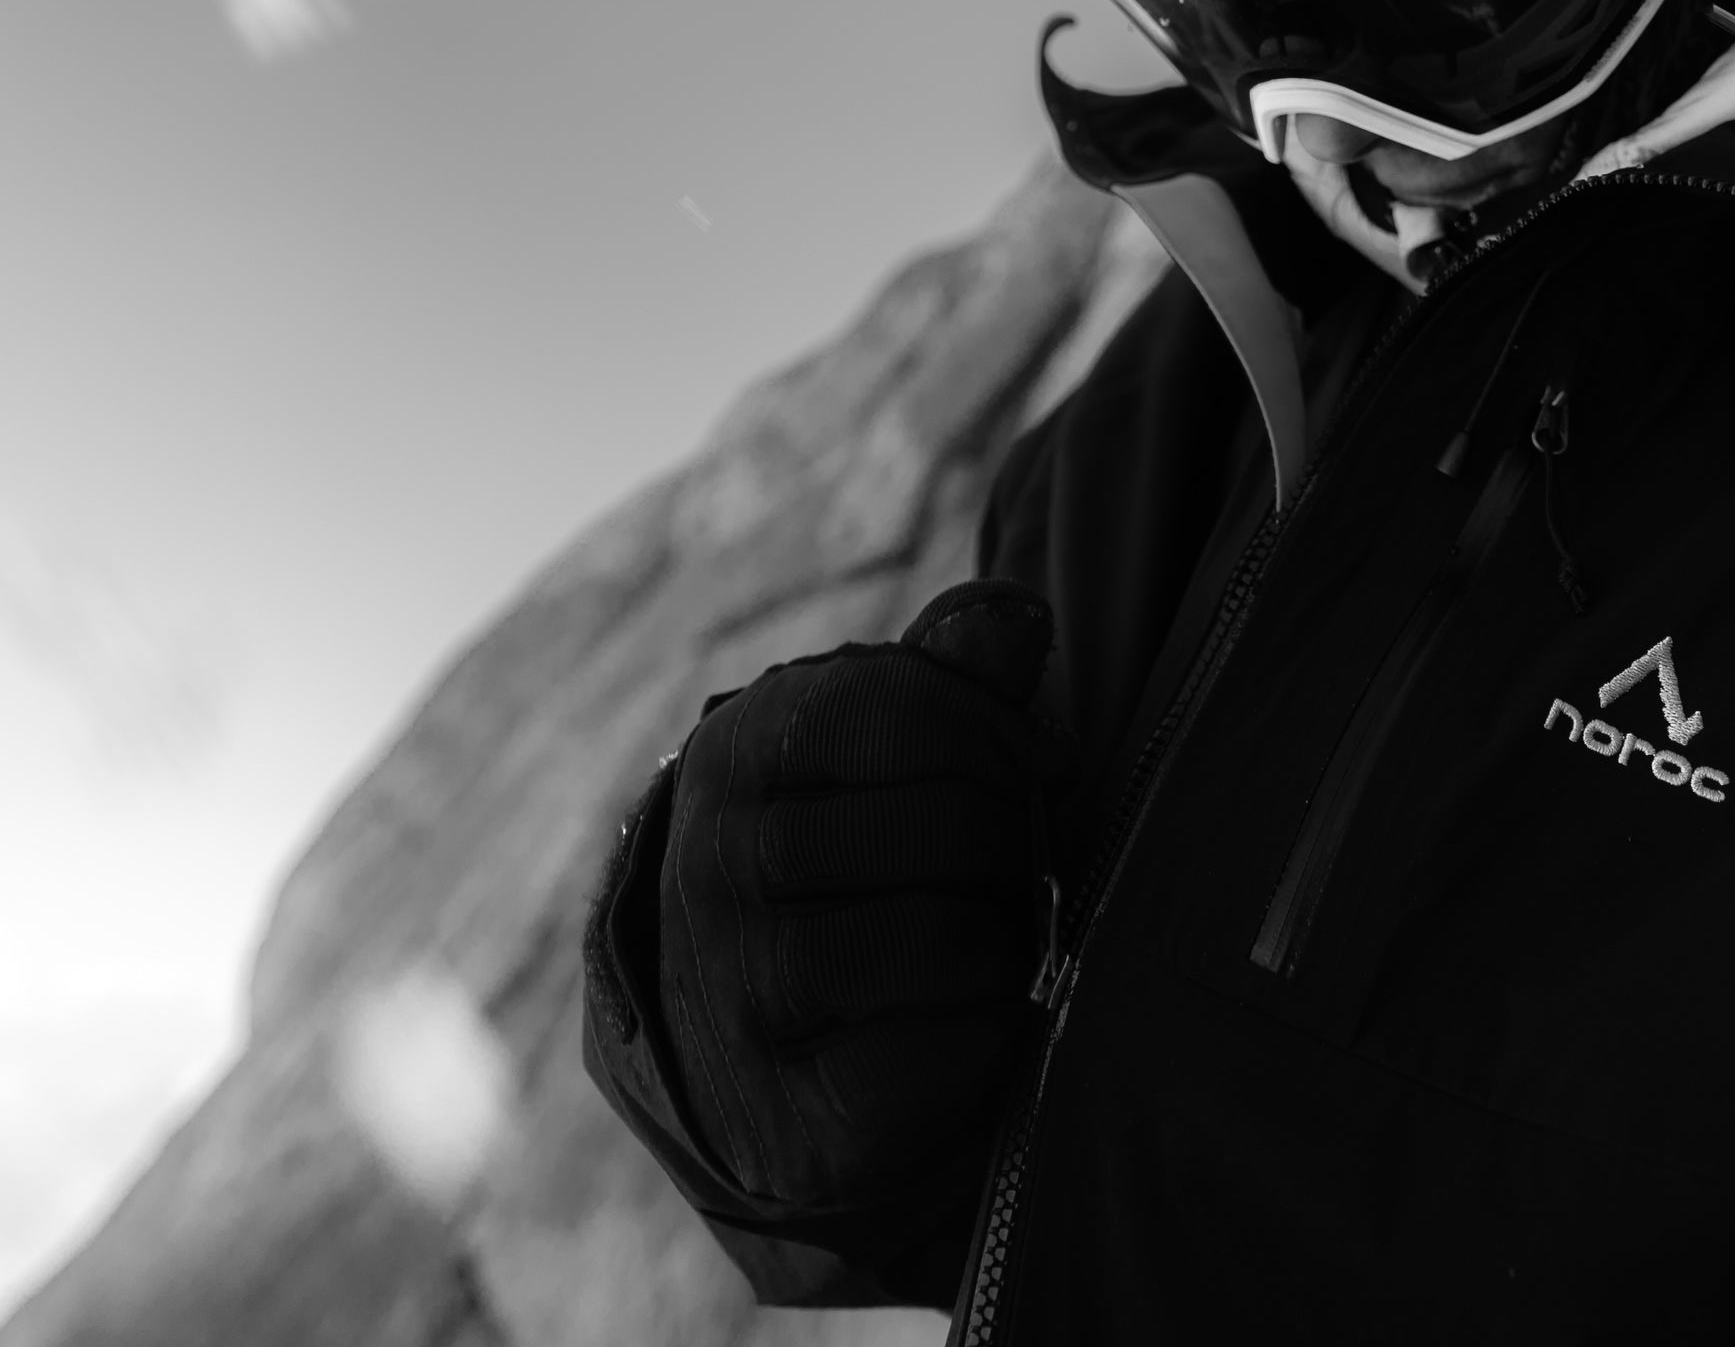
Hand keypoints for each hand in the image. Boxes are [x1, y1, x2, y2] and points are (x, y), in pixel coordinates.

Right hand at [652, 580, 1059, 1215]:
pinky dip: (993, 1037)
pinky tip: (968, 1024)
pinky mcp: (789, 1114)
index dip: (1000, 740)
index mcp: (736, 755)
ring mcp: (737, 995)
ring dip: (1000, 946)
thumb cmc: (846, 875)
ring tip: (987, 947)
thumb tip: (1018, 619)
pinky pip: (950, 1053)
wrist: (741, 1066)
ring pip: (948, 941)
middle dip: (1010, 851)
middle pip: (949, 827)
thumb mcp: (875, 760)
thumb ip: (950, 678)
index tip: (1022, 772)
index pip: (911, 707)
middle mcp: (713, 870)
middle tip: (1008, 877)